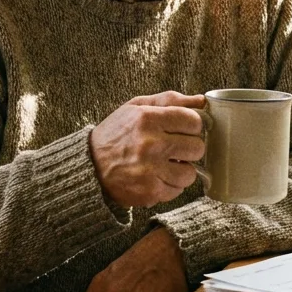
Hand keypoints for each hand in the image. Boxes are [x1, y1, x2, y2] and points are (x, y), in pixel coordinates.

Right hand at [89, 91, 205, 207]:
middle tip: (176, 148)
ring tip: (167, 164)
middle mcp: (151, 144)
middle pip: (197, 148)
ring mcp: (151, 170)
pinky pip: (177, 190)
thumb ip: (170, 100)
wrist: (89, 165)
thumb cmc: (116, 133)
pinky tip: (157, 176)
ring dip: (182, 169)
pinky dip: (170, 185)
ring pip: (190, 173)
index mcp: (148, 119)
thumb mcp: (136, 107)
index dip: (192, 125)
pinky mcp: (149, 192)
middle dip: (189, 148)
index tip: (184, 129)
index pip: (194, 121)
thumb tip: (202, 100)